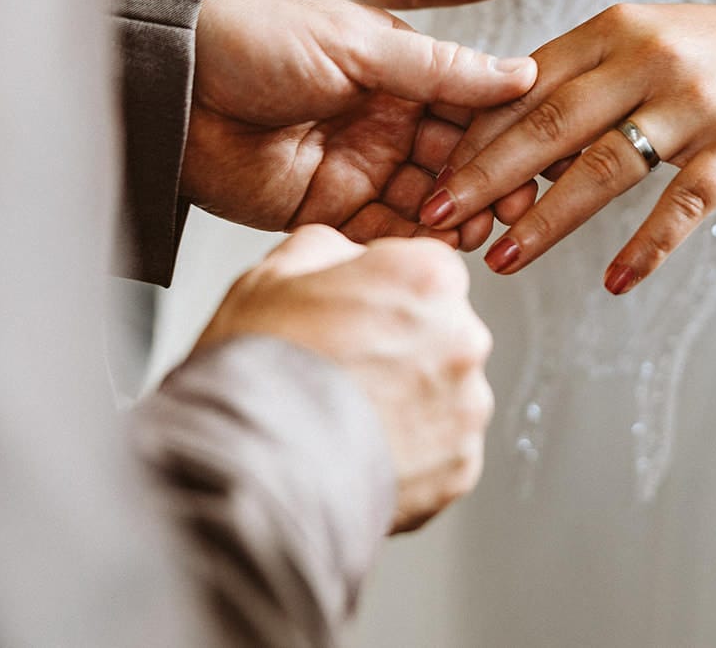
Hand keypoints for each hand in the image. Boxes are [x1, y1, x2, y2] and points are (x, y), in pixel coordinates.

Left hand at [181, 0, 537, 247]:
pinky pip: (382, 233)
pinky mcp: (327, 209)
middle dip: (486, 182)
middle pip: (456, 159)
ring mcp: (359, 166)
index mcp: (398, 71)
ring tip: (479, 230)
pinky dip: (410, 241)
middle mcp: (386, 120)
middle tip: (512, 204)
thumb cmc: (253, 41)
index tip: (534, 155)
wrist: (172, 86)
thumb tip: (520, 73)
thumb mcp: (357, 45)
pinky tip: (436, 247)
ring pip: (426, 200)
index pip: (469, 105)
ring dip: (455, 216)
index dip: (503, 131)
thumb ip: (439, 70)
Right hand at [198, 226, 492, 532]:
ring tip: (349, 418)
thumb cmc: (257, 369)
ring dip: (411, 402)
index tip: (356, 316)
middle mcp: (463, 337)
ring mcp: (466, 405)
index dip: (385, 293)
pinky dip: (413, 454)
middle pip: (443, 332)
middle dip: (404, 348)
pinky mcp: (461, 465)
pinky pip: (443, 451)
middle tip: (345, 371)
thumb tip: (347, 254)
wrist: (249, 466)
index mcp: (427, 278)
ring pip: (445, 394)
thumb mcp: (274, 273)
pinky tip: (364, 451)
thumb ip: (329, 248)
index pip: (428, 270)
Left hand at [417, 2, 715, 292]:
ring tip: (502, 260)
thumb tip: (509, 144)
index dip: (472, 133)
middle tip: (436, 220)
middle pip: (548, 122)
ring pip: (603, 166)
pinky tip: (614, 281)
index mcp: (615, 30)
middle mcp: (648, 58)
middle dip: (484, 175)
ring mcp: (695, 103)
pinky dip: (645, 246)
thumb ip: (585, 81)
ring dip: (547, 219)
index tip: (425, 175)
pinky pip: (681, 205)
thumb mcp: (650, 43)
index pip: (524, 84)